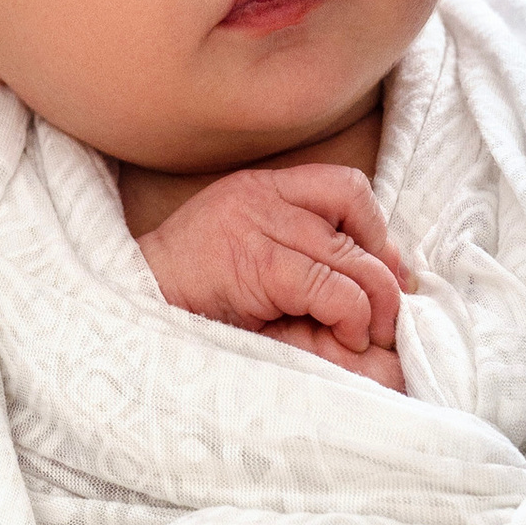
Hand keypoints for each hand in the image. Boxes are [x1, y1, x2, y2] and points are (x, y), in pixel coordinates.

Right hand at [138, 166, 415, 387]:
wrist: (132, 314)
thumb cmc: (194, 303)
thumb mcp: (255, 265)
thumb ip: (313, 262)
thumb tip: (393, 279)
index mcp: (261, 189)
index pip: (345, 186)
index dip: (377, 231)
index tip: (389, 275)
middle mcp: (262, 196)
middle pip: (356, 215)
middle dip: (385, 272)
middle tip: (388, 317)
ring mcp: (257, 225)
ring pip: (352, 255)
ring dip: (377, 302)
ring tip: (368, 337)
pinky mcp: (257, 263)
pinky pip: (330, 286)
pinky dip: (352, 316)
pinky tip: (346, 338)